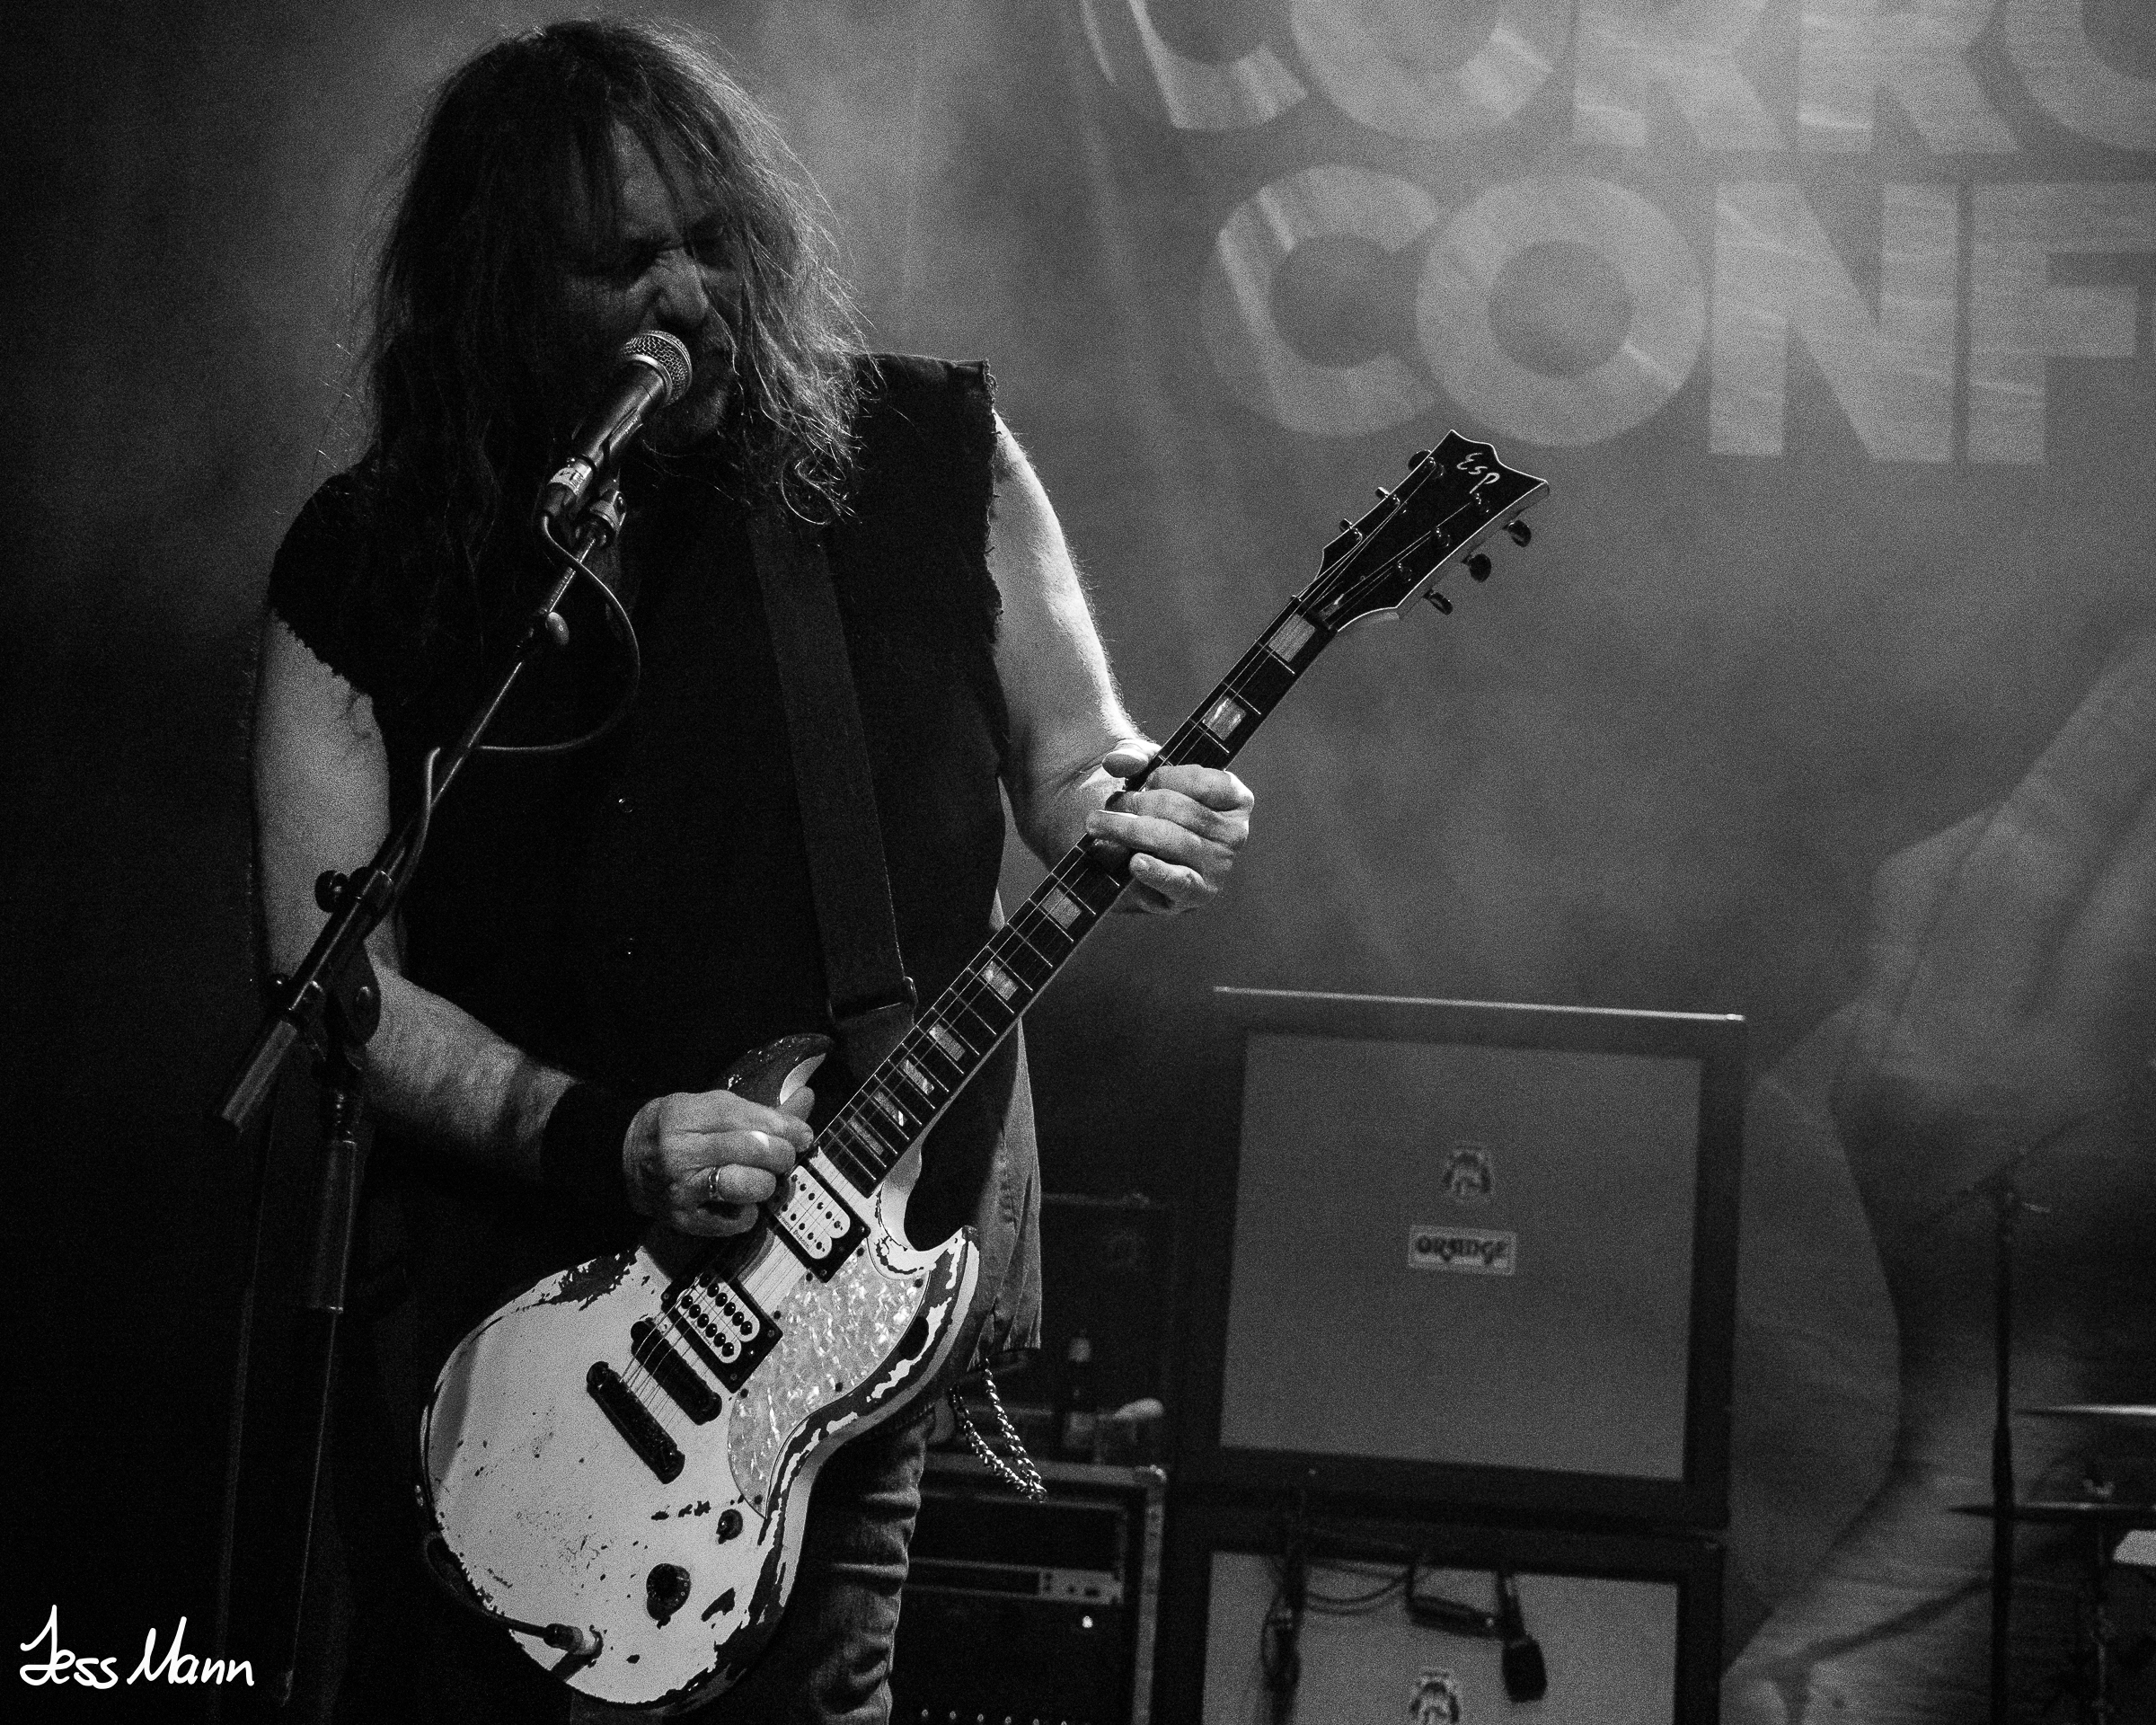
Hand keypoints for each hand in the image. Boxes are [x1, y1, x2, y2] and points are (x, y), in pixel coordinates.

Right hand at [622, 1084, 814, 1235]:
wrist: (624, 1161)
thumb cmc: (676, 1128)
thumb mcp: (708, 1106)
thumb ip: (756, 1109)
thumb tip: (806, 1099)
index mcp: (685, 1116)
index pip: (747, 1118)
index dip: (784, 1126)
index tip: (803, 1134)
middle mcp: (680, 1153)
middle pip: (753, 1150)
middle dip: (781, 1154)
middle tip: (784, 1156)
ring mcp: (681, 1189)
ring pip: (748, 1186)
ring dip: (767, 1182)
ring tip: (762, 1177)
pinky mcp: (685, 1220)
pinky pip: (736, 1221)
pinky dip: (749, 1212)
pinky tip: (742, 1201)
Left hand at [1088, 742, 1253, 913]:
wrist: (1128, 856)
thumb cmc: (1146, 809)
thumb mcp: (1143, 772)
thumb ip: (1134, 756)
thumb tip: (1119, 760)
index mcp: (1234, 800)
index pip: (1206, 783)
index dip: (1168, 778)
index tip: (1146, 781)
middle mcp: (1234, 834)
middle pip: (1183, 811)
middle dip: (1139, 803)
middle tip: (1111, 804)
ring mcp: (1220, 867)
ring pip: (1173, 841)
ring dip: (1129, 830)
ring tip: (1099, 825)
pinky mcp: (1198, 894)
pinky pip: (1179, 881)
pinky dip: (1156, 872)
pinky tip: (1135, 863)